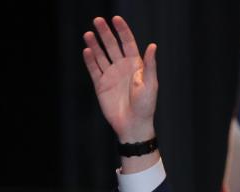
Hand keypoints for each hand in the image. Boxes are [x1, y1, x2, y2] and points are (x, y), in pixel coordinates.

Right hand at [83, 16, 156, 142]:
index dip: (122, 30)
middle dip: (105, 33)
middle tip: (97, 20)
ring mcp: (111, 75)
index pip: (128, 43)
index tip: (116, 19)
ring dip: (95, 44)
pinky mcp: (101, 85)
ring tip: (88, 34)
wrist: (133, 124)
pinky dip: (90, 60)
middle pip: (112, 46)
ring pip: (101, 55)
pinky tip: (87, 50)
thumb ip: (149, 65)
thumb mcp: (150, 84)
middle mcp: (122, 67)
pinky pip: (94, 69)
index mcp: (136, 65)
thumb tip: (153, 45)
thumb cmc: (146, 106)